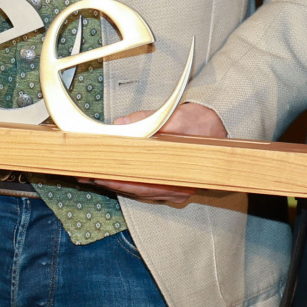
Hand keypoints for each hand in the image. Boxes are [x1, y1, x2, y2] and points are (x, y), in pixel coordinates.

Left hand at [92, 101, 226, 204]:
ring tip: (90, 175)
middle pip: (138, 189)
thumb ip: (150, 121)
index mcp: (184, 176)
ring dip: (114, 182)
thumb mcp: (180, 116)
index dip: (119, 181)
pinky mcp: (170, 185)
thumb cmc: (205, 124)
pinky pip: (144, 187)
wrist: (221, 127)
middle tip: (84, 176)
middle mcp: (179, 188)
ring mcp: (174, 189)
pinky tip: (109, 175)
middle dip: (109, 182)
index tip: (98, 176)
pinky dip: (126, 181)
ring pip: (139, 190)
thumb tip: (121, 124)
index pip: (145, 184)